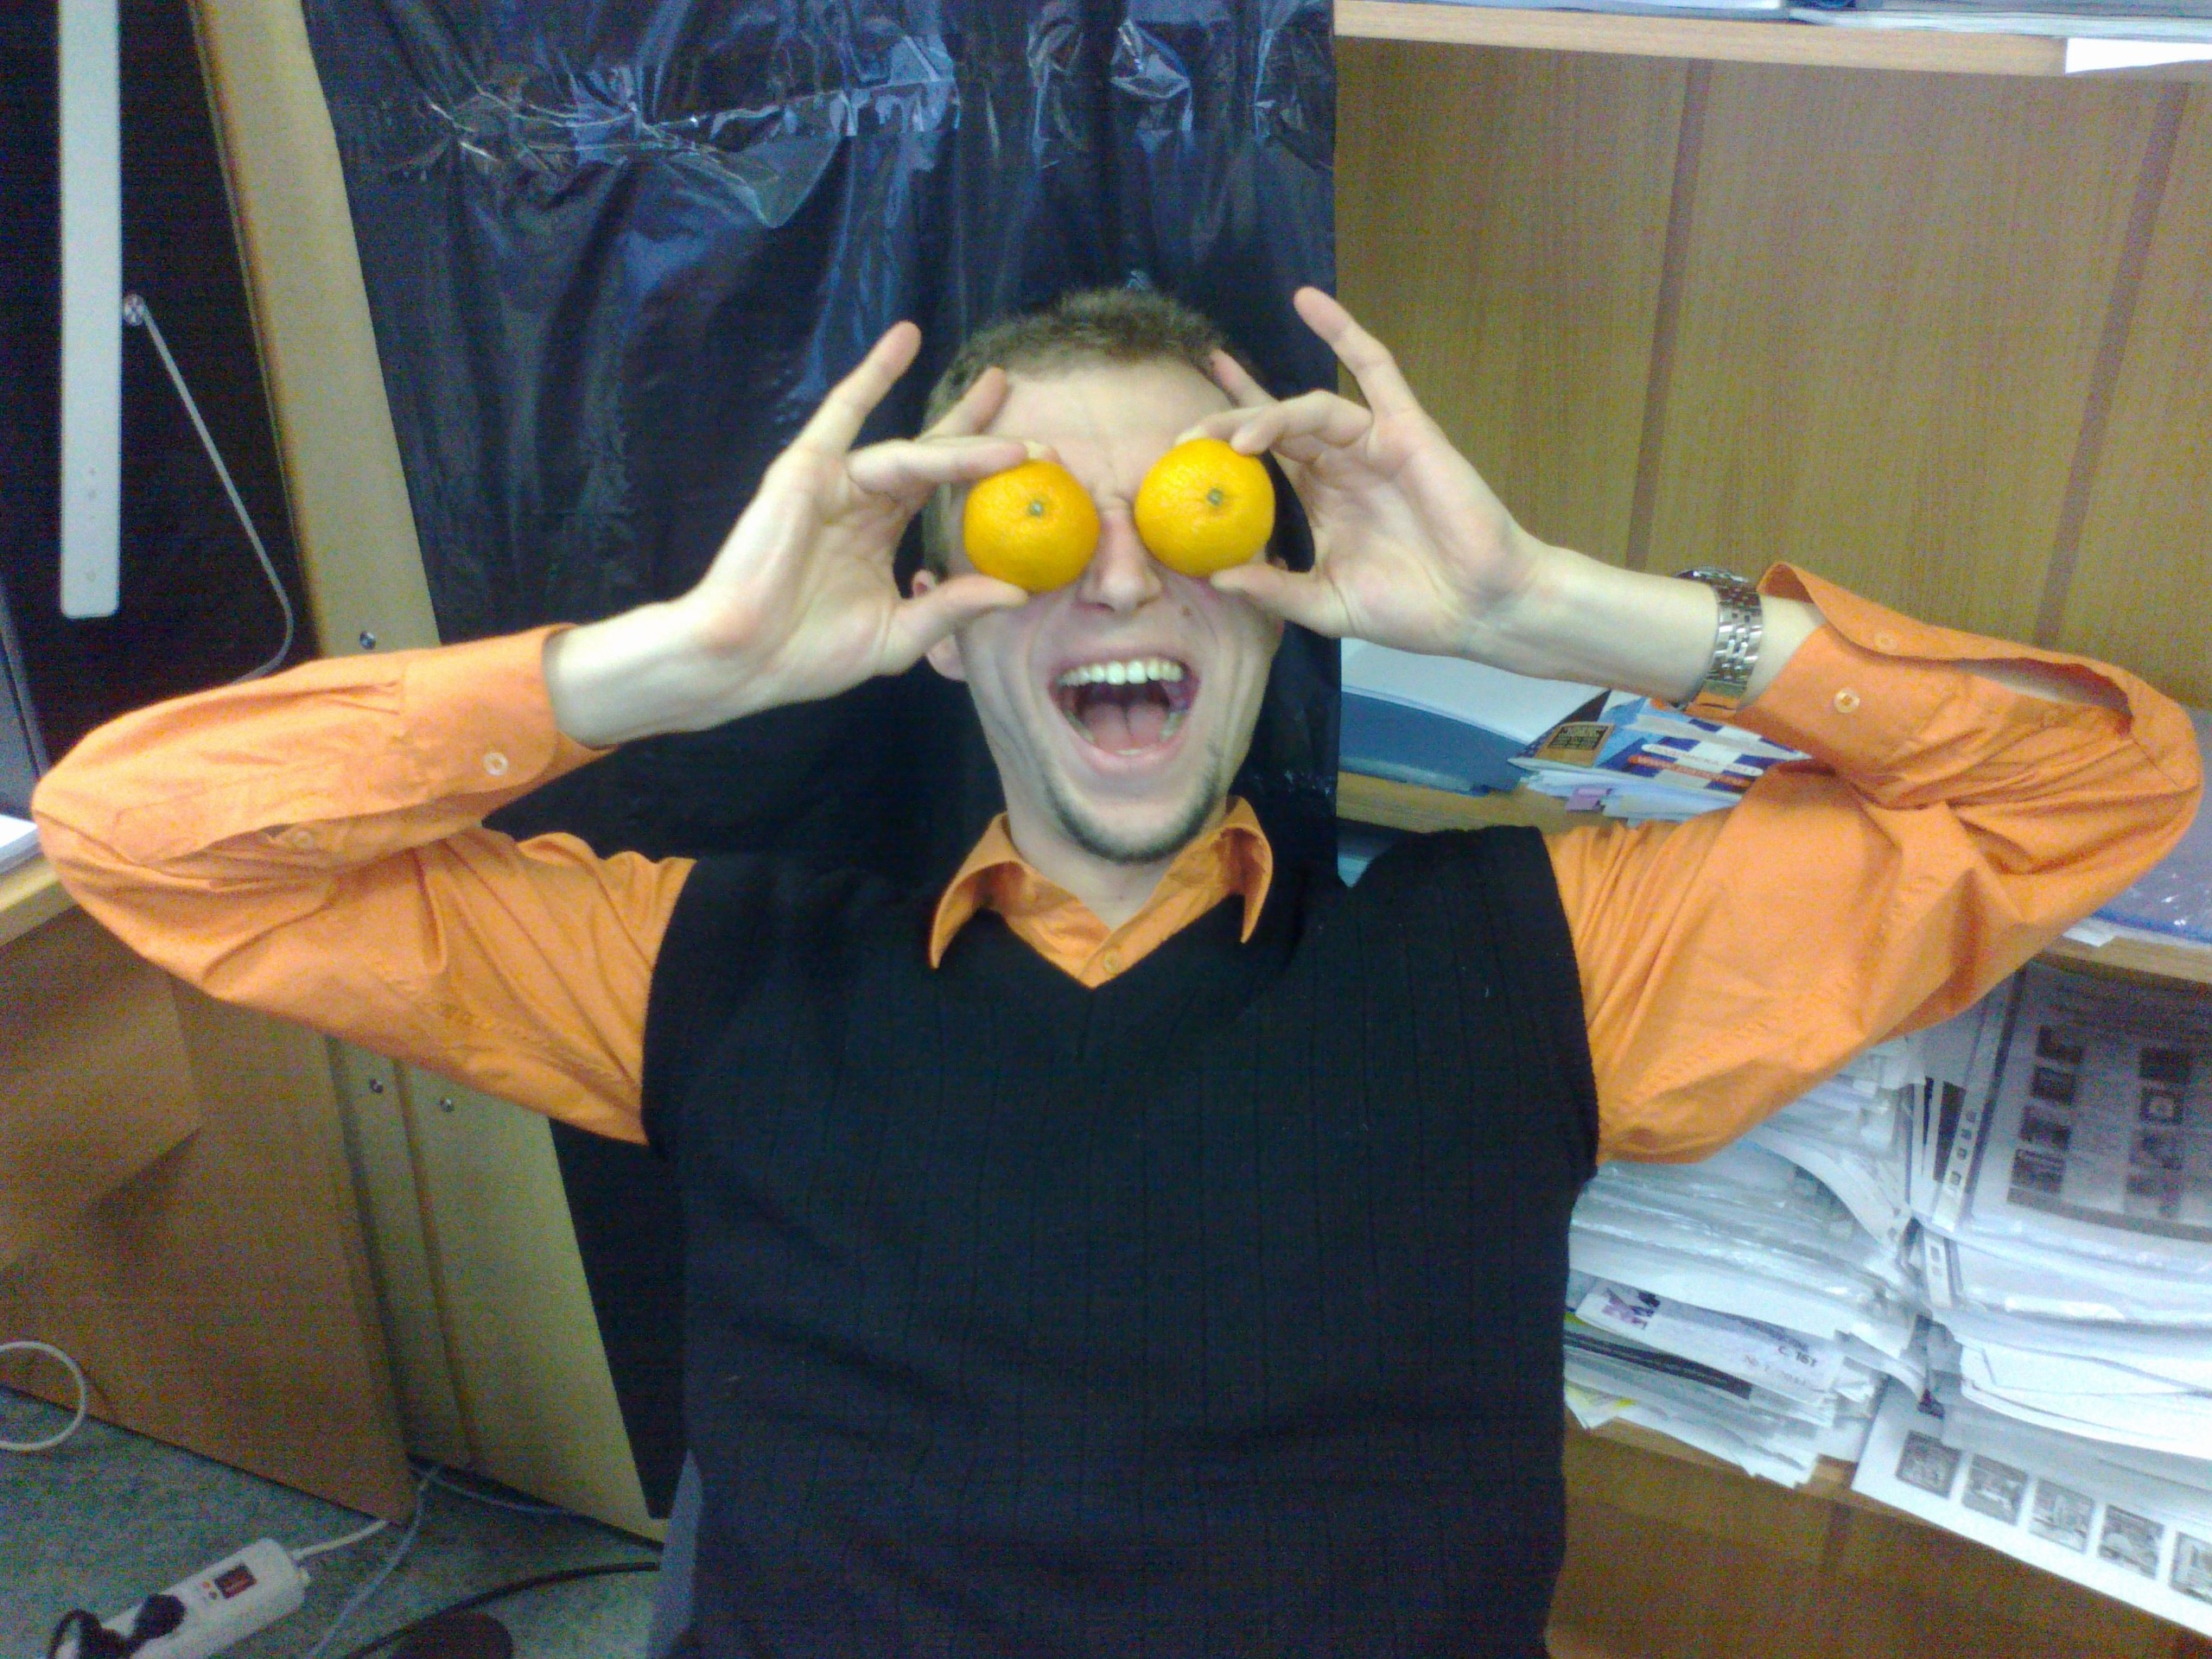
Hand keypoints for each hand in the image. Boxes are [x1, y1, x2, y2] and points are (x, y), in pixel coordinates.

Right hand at [547, 324, 1030, 746]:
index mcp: (881, 533)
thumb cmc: (810, 655)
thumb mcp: (901, 634)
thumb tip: (1018, 592)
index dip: (988, 474)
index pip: (944, 491)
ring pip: (912, 451)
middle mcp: (864, 501)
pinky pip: (843, 414)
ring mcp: (837, 482)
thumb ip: (954, 608)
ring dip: (960, 433)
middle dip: (981, 430)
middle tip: (1027, 413)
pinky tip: (907, 339)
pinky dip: (873, 375)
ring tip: (1001, 406)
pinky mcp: (808, 470)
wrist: (745, 660)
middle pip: (935, 456)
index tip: (1040, 465)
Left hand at [1182, 288, 1554, 667]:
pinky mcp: (1407, 429)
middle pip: (1274, 426)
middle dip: (1228, 420)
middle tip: (1183, 434)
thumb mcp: (1326, 605)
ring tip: (1232, 438)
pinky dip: (1345, 333)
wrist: (1479, 608)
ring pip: (1309, 408)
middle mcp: (1341, 465)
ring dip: (1267, 412)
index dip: (1221, 442)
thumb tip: (1214, 577)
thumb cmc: (1410, 610)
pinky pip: (1377, 370)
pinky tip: (1309, 302)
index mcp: (1321, 501)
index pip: (1261, 460)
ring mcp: (1373, 443)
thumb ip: (1274, 589)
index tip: (1174, 447)